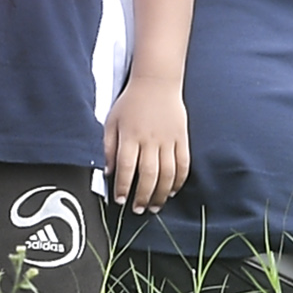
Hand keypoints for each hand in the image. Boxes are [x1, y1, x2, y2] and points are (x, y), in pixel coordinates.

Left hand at [105, 81, 190, 211]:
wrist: (156, 83)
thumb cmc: (130, 103)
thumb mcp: (112, 121)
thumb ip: (108, 148)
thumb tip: (108, 172)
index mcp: (130, 136)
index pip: (126, 167)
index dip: (123, 186)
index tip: (120, 200)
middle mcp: (150, 139)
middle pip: (149, 174)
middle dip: (143, 196)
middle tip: (138, 210)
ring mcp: (168, 139)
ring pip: (168, 173)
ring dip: (161, 193)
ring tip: (155, 207)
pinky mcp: (182, 138)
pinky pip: (183, 163)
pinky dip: (179, 180)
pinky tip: (172, 191)